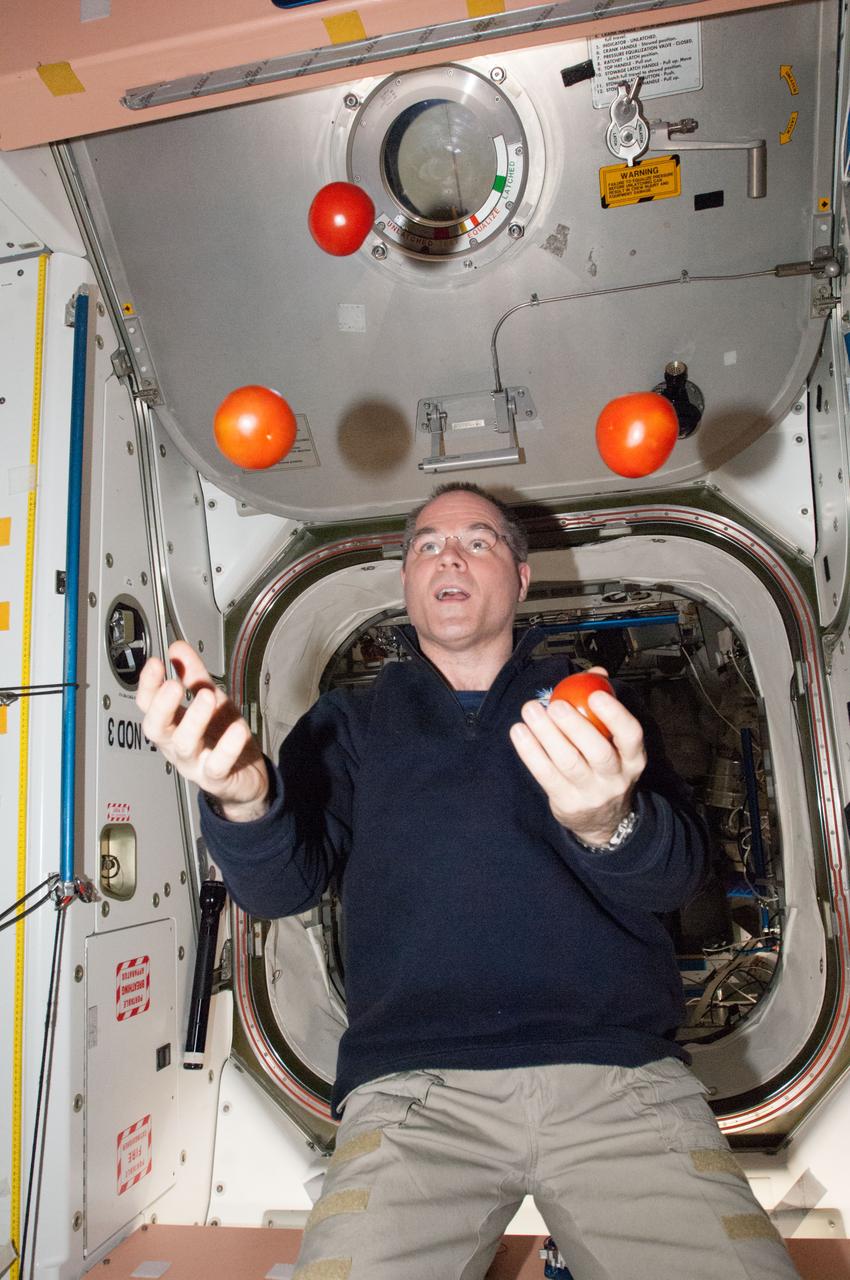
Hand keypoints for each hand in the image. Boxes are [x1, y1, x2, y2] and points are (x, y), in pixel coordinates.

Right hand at [136, 640, 269, 821]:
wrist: (246, 775)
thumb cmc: (222, 737)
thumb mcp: (209, 699)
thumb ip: (193, 675)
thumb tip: (177, 647)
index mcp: (172, 724)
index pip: (149, 705)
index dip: (148, 685)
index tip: (156, 663)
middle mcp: (177, 745)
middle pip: (157, 729)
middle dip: (161, 706)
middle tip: (172, 685)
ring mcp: (195, 763)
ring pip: (185, 744)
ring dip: (194, 719)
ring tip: (207, 696)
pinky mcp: (216, 778)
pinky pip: (217, 765)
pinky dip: (226, 747)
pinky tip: (237, 729)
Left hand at [509, 669, 646, 844]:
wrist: (603, 820)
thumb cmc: (604, 767)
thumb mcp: (613, 741)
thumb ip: (604, 706)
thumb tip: (595, 673)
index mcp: (632, 757)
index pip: (631, 735)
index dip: (615, 715)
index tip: (595, 695)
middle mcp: (615, 777)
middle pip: (598, 751)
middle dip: (575, 725)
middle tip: (555, 704)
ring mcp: (591, 793)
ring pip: (568, 763)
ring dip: (546, 734)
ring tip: (530, 710)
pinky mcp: (566, 802)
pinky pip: (545, 774)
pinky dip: (530, 751)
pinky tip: (519, 731)